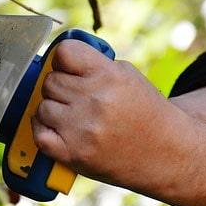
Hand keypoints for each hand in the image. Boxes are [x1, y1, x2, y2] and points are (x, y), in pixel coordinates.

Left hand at [32, 40, 205, 205]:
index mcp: (109, 76)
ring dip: (52, 109)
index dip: (62, 59)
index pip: (63, 52)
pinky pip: (38, 133)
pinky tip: (58, 129)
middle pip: (50, 80)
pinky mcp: (73, 154)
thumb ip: (93, 63)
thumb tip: (55, 57)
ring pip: (42, 106)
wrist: (167, 153)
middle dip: (60, 87)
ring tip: (73, 116)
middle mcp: (95, 101)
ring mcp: (82, 129)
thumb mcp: (127, 75)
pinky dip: (43, 130)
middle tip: (77, 97)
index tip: (69, 68)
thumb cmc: (144, 111)